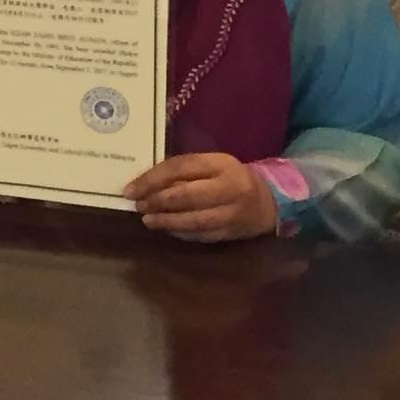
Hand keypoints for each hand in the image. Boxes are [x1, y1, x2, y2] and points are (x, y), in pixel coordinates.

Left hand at [125, 152, 281, 241]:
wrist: (269, 201)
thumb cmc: (231, 178)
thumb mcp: (212, 164)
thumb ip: (185, 170)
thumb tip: (147, 183)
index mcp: (221, 164)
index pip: (180, 168)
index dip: (152, 179)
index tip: (130, 188)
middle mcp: (229, 188)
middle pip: (186, 196)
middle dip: (157, 201)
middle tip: (138, 205)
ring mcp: (232, 213)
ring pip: (193, 220)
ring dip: (166, 221)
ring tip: (147, 219)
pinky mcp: (232, 233)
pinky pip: (201, 235)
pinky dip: (181, 233)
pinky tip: (167, 229)